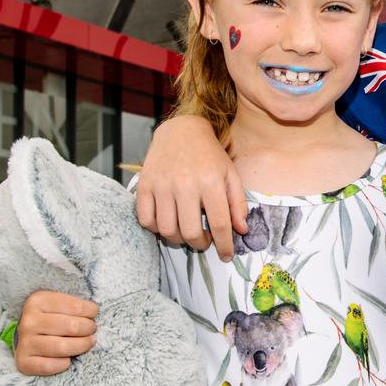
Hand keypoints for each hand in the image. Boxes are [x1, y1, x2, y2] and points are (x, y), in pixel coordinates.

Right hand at [15, 291, 97, 375]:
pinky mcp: (23, 362)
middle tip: (92, 330)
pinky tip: (68, 359)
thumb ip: (73, 305)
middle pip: (71, 327)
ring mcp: (25, 342)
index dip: (90, 311)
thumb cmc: (48, 317)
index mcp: (37, 301)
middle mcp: (29, 322)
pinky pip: (50, 366)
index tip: (93, 314)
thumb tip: (95, 312)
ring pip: (62, 347)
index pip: (75, 306)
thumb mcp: (57, 303)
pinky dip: (64, 364)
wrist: (24, 336)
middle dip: (88, 329)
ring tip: (88, 342)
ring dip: (81, 346)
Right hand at [136, 114, 247, 258]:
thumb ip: (238, 204)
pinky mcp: (144, 185)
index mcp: (211, 182)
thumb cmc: (210, 155)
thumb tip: (241, 230)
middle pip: (190, 232)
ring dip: (178, 239)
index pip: (219, 224)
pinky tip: (167, 222)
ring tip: (186, 232)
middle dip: (199, 245)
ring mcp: (162, 185)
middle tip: (203, 242)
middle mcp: (185, 184)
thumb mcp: (231, 175)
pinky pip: (146, 220)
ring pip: (166, 230)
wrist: (182, 131)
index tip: (225, 255)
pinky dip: (155, 228)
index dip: (224, 245)